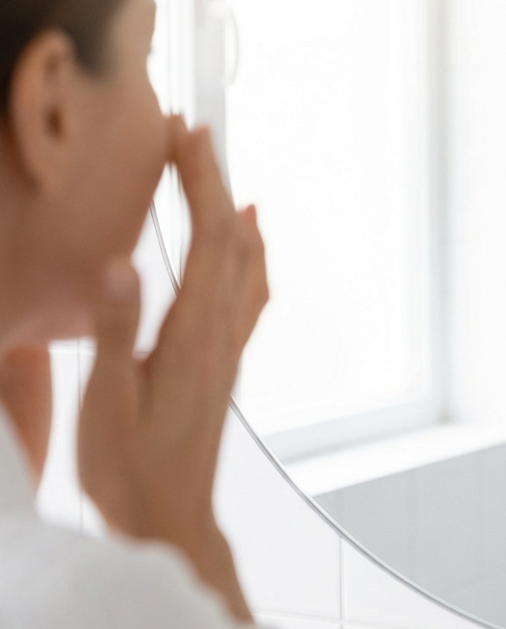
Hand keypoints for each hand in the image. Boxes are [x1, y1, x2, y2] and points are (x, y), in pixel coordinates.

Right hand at [77, 116, 266, 621]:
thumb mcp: (108, 401)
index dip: (199, 179)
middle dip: (213, 179)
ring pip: (247, 261)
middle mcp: (222, 333)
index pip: (208, 237)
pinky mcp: (224, 363)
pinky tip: (249, 241)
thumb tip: (122, 264)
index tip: (184, 135)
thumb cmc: (132, 469)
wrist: (170, 520)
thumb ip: (117, 331)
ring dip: (230, 208)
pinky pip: (251, 290)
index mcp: (194, 334)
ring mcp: (228, 348)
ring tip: (214, 168)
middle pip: (232, 238)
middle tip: (191, 133)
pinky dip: (250, 251)